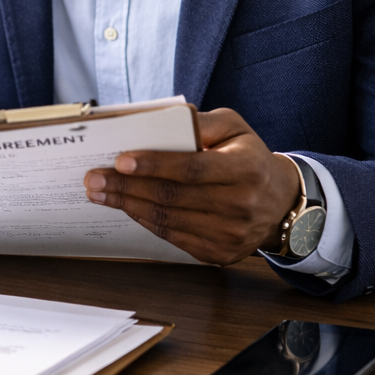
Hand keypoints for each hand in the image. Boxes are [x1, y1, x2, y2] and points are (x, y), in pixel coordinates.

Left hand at [83, 108, 300, 265]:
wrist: (280, 203)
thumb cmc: (249, 158)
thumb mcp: (235, 129)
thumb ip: (202, 122)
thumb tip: (162, 120)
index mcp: (246, 168)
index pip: (192, 168)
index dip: (154, 165)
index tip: (120, 161)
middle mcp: (241, 204)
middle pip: (172, 197)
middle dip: (126, 187)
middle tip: (94, 178)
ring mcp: (230, 234)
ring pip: (168, 220)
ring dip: (128, 205)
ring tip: (100, 193)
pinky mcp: (219, 254)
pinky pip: (173, 238)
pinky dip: (145, 221)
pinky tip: (127, 207)